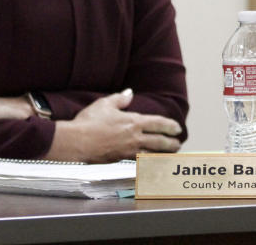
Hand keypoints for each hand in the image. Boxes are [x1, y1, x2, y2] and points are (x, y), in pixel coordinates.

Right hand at [47, 88, 182, 162]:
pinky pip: (139, 161)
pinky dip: (148, 162)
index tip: (177, 127)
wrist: (77, 142)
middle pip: (159, 141)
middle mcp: (134, 137)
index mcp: (133, 122)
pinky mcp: (120, 160)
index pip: (158, 123)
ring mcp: (128, 150)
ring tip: (168, 155)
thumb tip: (129, 93)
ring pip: (152, 153)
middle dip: (171, 143)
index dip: (170, 125)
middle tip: (177, 143)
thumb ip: (120, 99)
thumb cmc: (89, 122)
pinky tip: (150, 163)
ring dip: (162, 154)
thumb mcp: (105, 104)